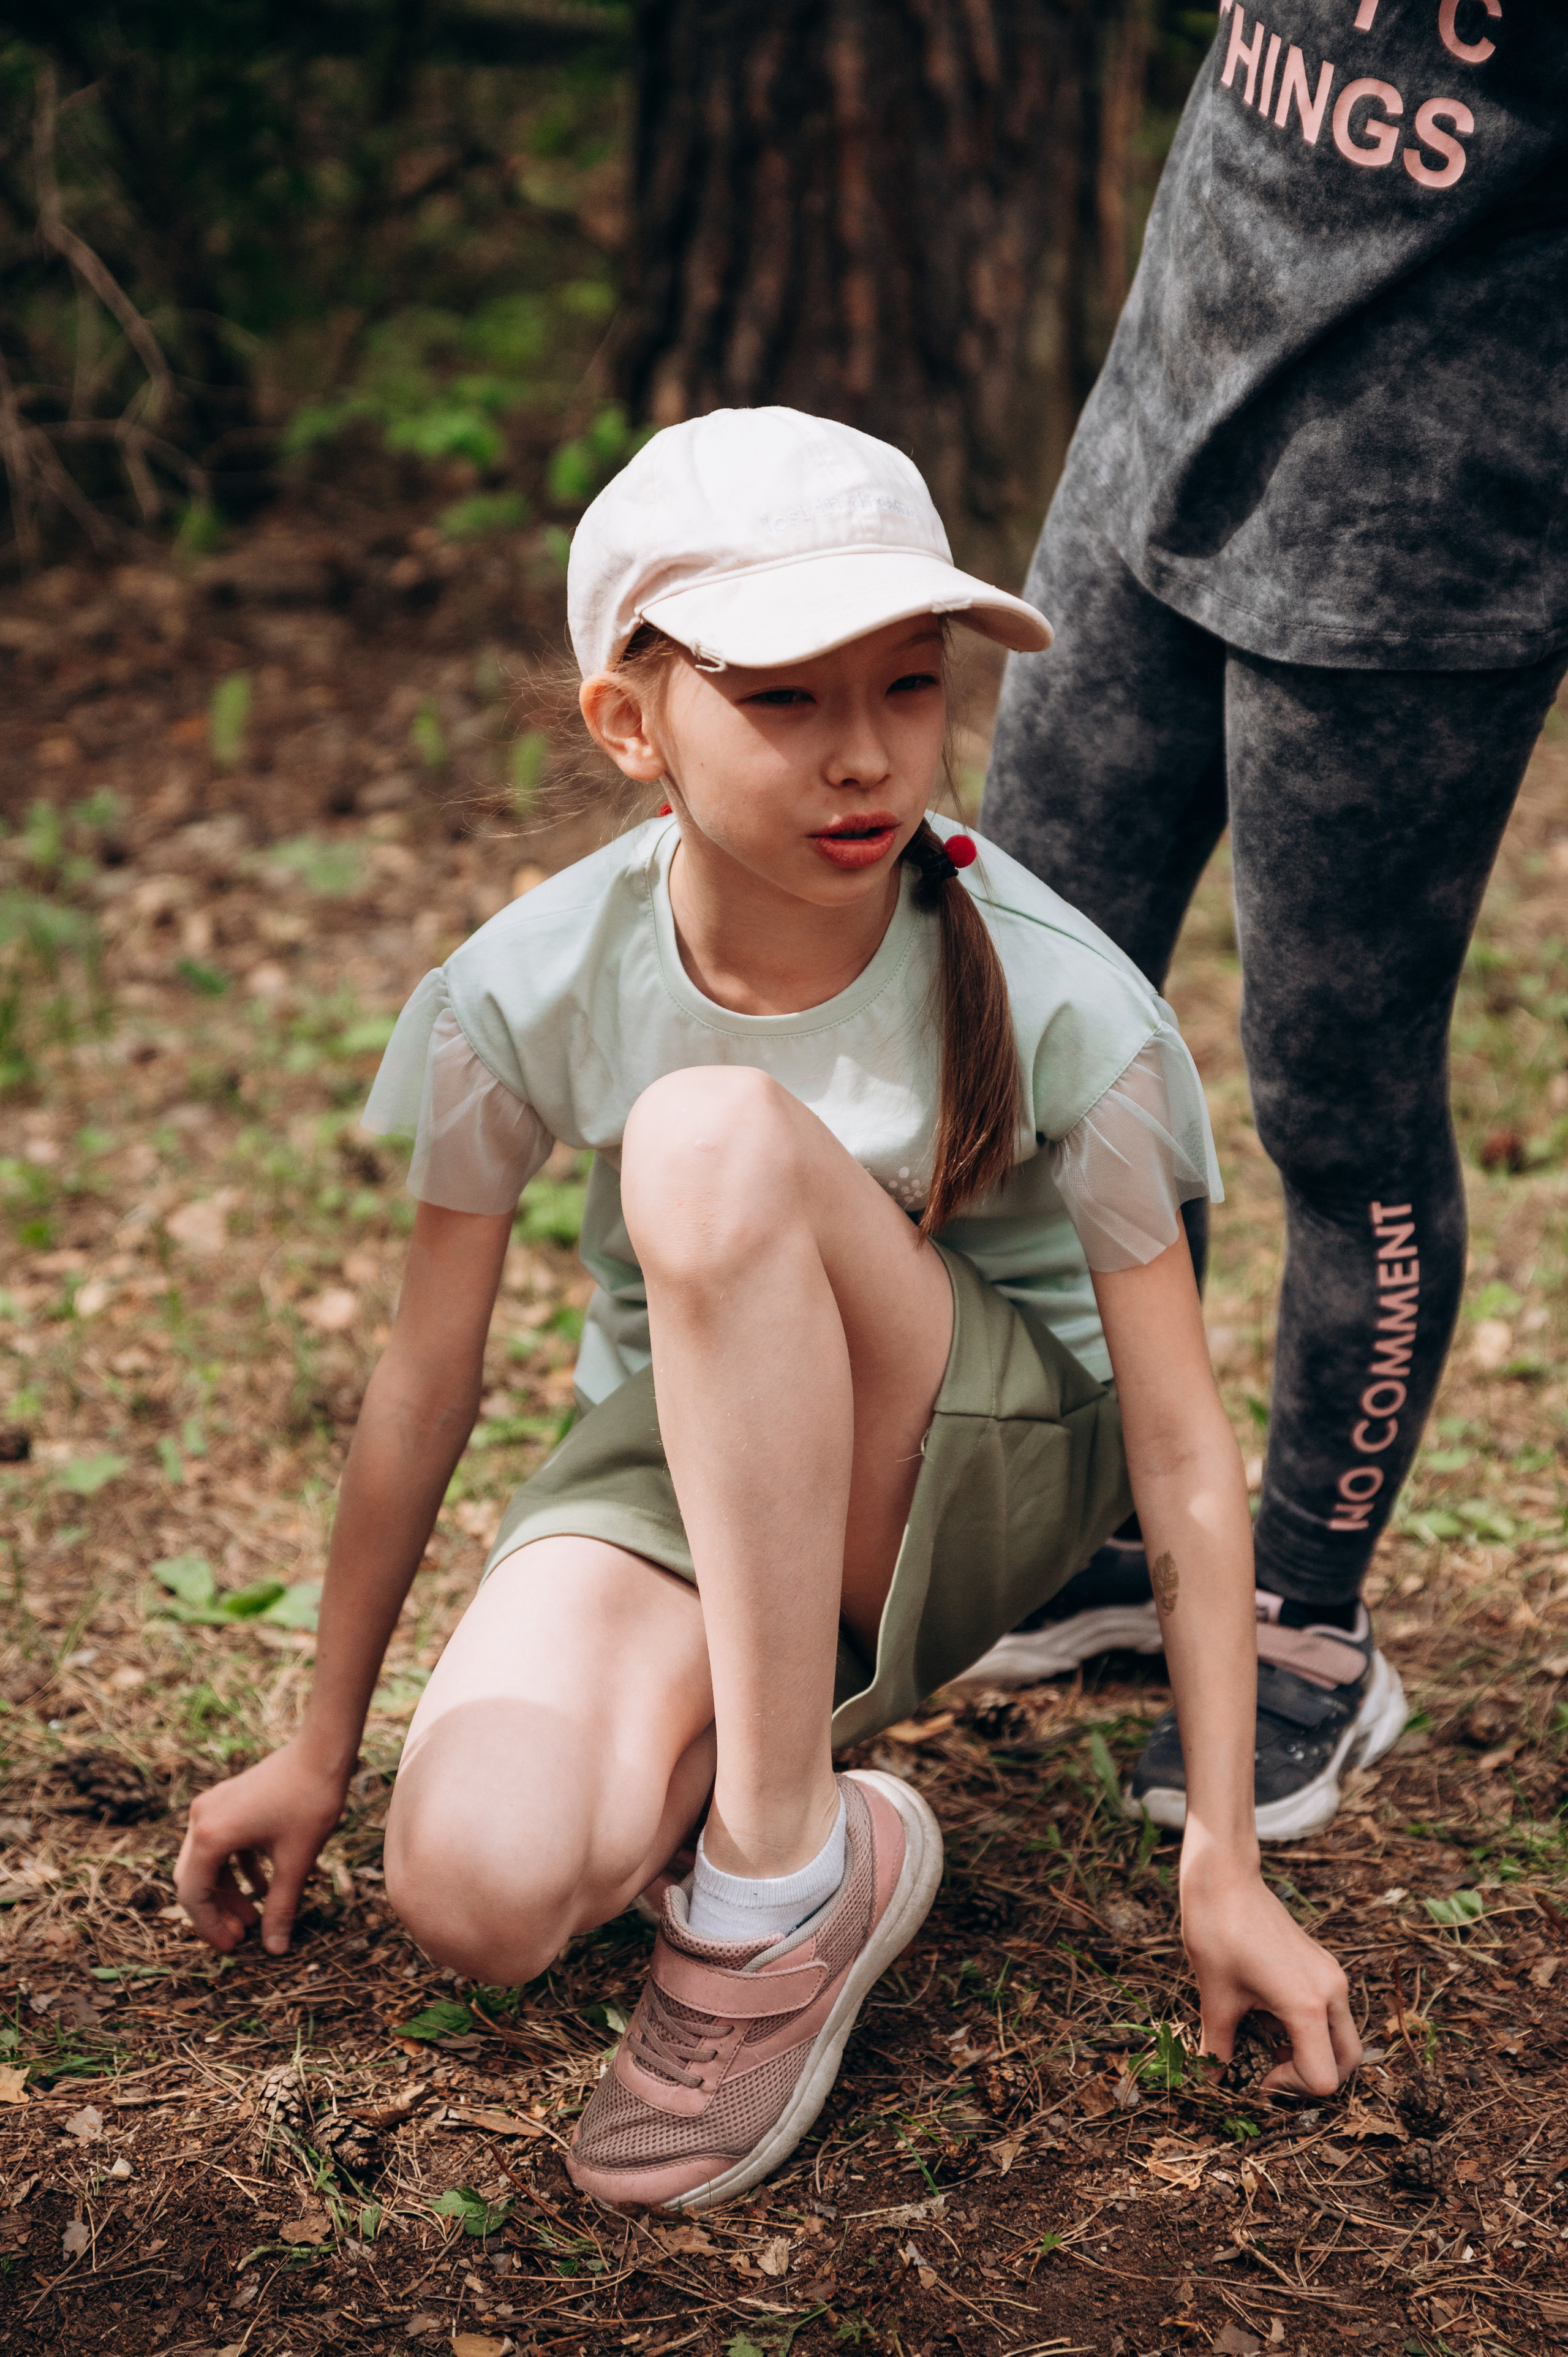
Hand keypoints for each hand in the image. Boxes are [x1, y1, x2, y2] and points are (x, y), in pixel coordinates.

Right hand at [175, 1737, 349, 1957]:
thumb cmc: (310, 1802)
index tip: (233, 1947)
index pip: (193, 1895)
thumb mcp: (296, 1862)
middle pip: (195, 1879)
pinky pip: (222, 1844)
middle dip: (216, 1912)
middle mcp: (201, 1819)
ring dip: (228, 1892)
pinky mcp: (228, 1801)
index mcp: (210, 1836)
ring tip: (255, 1917)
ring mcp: (212, 1807)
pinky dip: (237, 1868)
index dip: (209, 1927)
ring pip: (209, 1862)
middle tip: (241, 1937)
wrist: (322, 1750)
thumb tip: (275, 1950)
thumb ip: (281, 1908)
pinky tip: (264, 1886)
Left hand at [1181, 1848, 1359, 2096]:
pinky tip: (1270, 2017)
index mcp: (1307, 2004)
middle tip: (1270, 2071)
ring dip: (1312, 2052)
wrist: (1224, 1878)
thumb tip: (1211, 2083)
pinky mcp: (1325, 1965)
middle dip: (1311, 2077)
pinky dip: (1310, 2029)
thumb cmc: (1216, 1933)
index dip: (1289, 2089)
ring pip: (1342, 2037)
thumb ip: (1218, 2049)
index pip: (1323, 2078)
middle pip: (1346, 2062)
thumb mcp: (1215, 1999)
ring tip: (1267, 2044)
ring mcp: (1332, 1975)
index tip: (1256, 2077)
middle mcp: (1331, 1991)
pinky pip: (1332, 2012)